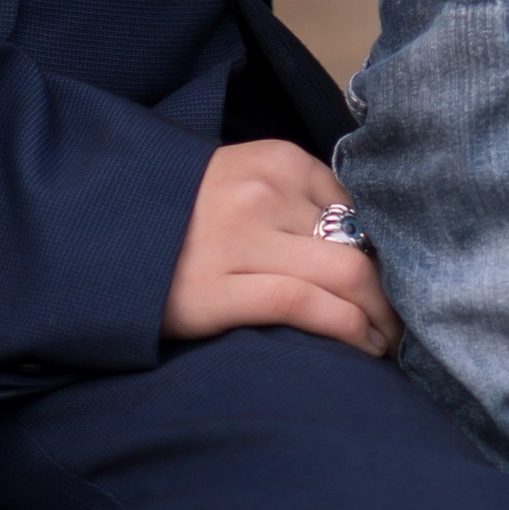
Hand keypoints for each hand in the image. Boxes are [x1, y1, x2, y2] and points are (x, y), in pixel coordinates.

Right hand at [164, 139, 398, 351]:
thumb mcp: (245, 181)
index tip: (398, 285)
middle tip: (405, 326)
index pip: (358, 209)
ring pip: (344, 276)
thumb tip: (365, 246)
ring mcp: (243, 240)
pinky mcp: (219, 289)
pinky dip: (346, 331)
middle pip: (358, 247)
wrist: (103, 230)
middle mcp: (266, 193)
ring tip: (387, 344)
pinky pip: (304, 306)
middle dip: (392, 294)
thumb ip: (297, 201)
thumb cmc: (186, 215)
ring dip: (379, 319)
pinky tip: (361, 349)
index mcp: (278, 160)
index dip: (386, 255)